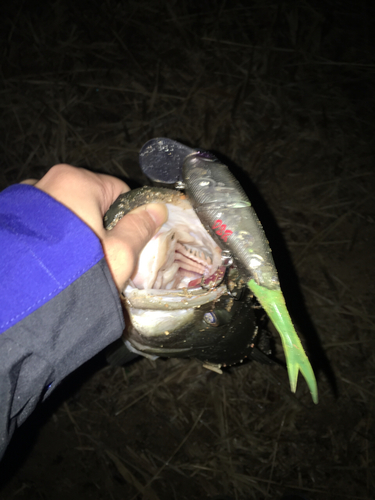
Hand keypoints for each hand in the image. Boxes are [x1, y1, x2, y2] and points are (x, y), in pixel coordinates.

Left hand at [23, 164, 167, 290]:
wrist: (24, 303)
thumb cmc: (75, 272)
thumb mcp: (119, 252)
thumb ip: (140, 228)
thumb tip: (157, 209)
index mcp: (76, 181)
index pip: (119, 192)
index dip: (128, 219)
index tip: (126, 243)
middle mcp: (48, 182)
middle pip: (93, 202)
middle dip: (102, 227)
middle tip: (103, 257)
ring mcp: (29, 200)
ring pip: (71, 213)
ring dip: (79, 233)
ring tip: (80, 262)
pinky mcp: (17, 219)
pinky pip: (49, 223)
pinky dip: (57, 238)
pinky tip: (60, 260)